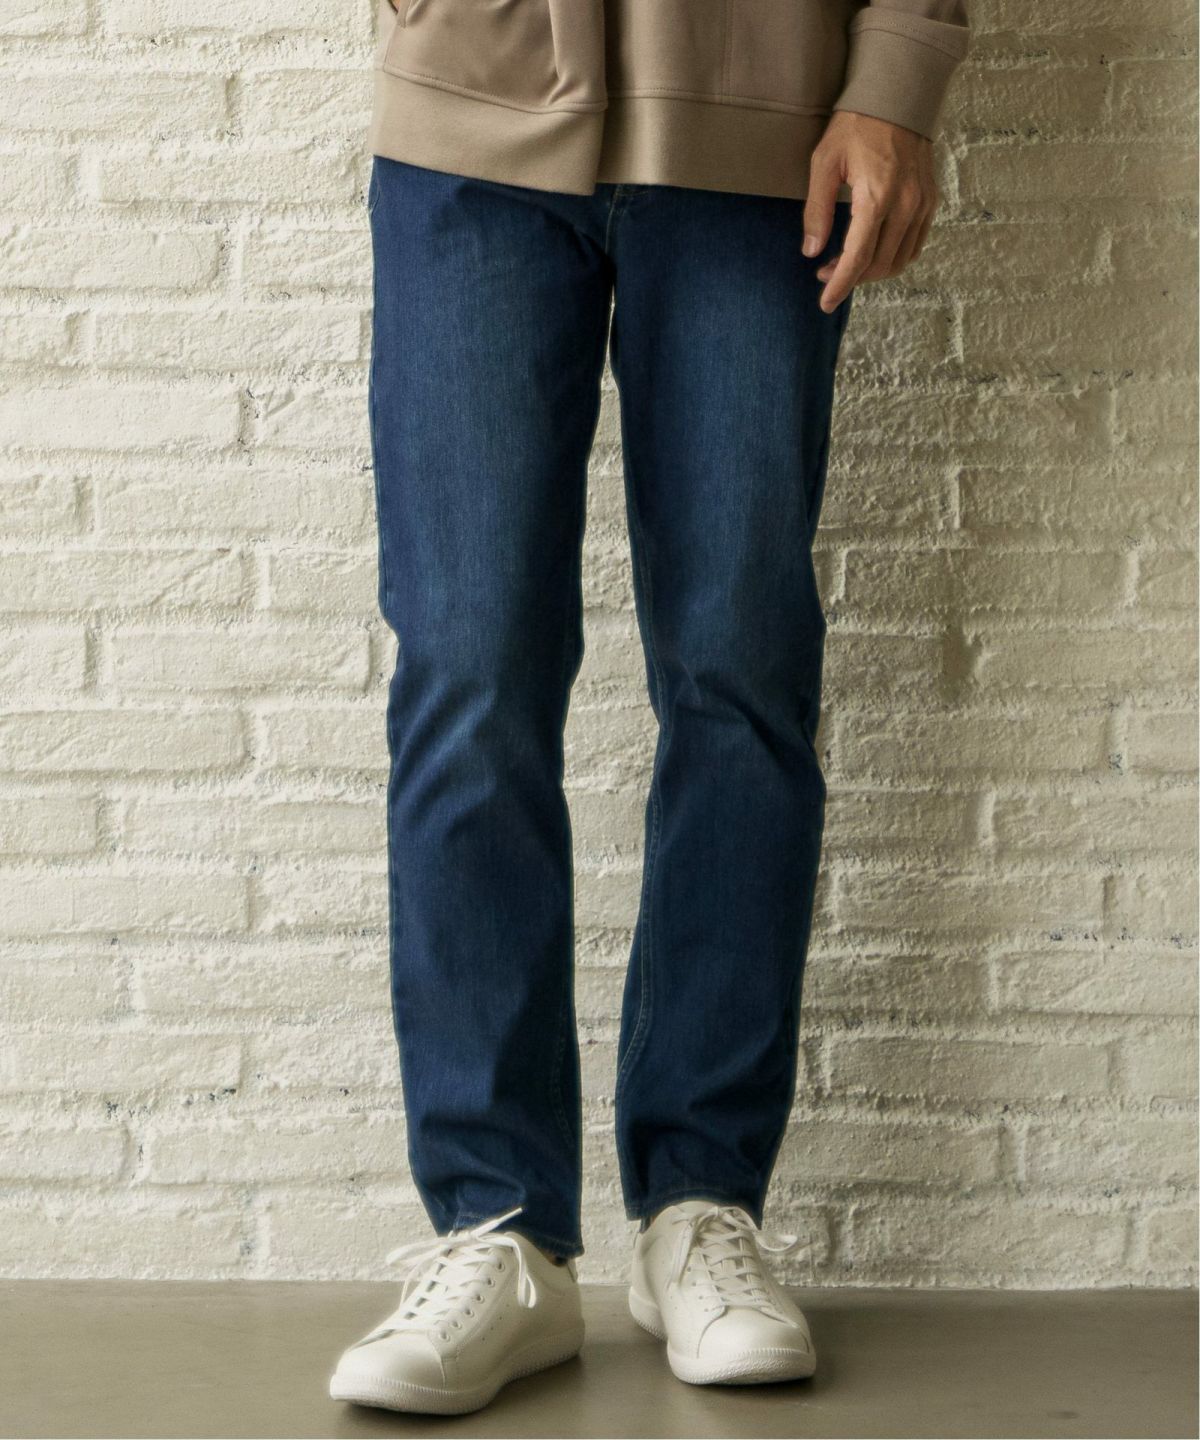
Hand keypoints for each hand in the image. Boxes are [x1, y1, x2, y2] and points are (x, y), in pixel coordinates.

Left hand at [802, 110, 938, 313]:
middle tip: (825, 272)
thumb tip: (811, 251)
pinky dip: (892, 257)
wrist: (898, 95)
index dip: (839, 285)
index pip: (858, 258)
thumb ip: (817, 210)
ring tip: (846, 263)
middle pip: (879, 265)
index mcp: (876, 196)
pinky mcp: (931, 201)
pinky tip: (872, 250)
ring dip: (871, 271)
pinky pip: (914, 245)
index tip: (825, 303)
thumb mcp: (824, 162)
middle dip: (851, 278)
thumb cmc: (856, 125)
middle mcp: (906, 205)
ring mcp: (922, 204)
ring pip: (899, 261)